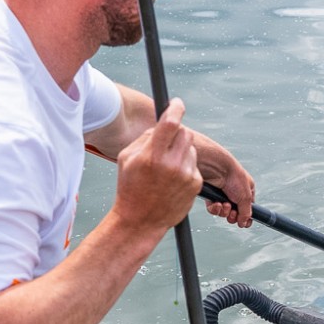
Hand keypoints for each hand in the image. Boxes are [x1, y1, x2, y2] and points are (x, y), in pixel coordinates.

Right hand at [113, 100, 201, 236]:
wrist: (140, 220)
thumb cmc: (130, 188)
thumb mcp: (127, 159)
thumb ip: (145, 138)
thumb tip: (161, 124)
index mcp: (152, 155)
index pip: (170, 122)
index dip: (176, 108)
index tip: (177, 103)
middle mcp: (172, 164)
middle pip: (185, 132)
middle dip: (177, 132)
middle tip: (167, 141)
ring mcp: (186, 175)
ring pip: (190, 148)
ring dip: (181, 151)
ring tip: (166, 167)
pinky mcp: (195, 184)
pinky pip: (194, 165)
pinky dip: (185, 167)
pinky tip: (173, 179)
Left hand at [194, 139, 254, 227]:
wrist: (217, 168)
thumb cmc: (234, 177)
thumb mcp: (246, 197)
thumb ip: (246, 212)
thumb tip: (244, 222)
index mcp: (247, 190)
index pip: (248, 208)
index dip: (246, 217)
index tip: (245, 223)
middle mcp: (235, 192)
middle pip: (235, 212)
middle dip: (234, 215)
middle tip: (233, 214)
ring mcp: (222, 194)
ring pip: (224, 212)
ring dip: (225, 212)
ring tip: (225, 205)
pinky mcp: (211, 196)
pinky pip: (213, 209)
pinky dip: (215, 209)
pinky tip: (217, 203)